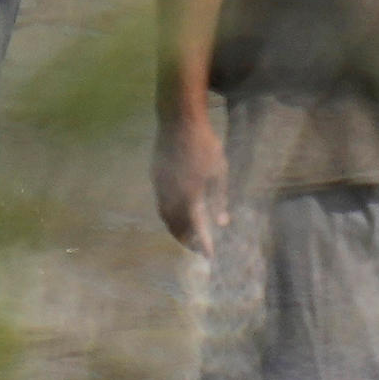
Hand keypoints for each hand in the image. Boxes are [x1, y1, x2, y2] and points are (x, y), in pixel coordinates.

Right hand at [155, 107, 224, 251]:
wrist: (178, 122)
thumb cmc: (205, 145)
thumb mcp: (219, 172)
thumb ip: (219, 199)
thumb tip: (223, 222)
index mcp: (189, 195)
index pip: (196, 227)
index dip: (203, 244)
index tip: (209, 257)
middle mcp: (171, 195)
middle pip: (176, 227)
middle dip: (187, 241)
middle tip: (198, 249)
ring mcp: (160, 187)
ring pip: (166, 217)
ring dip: (176, 230)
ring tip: (188, 237)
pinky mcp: (155, 178)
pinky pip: (161, 204)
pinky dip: (170, 216)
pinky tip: (178, 215)